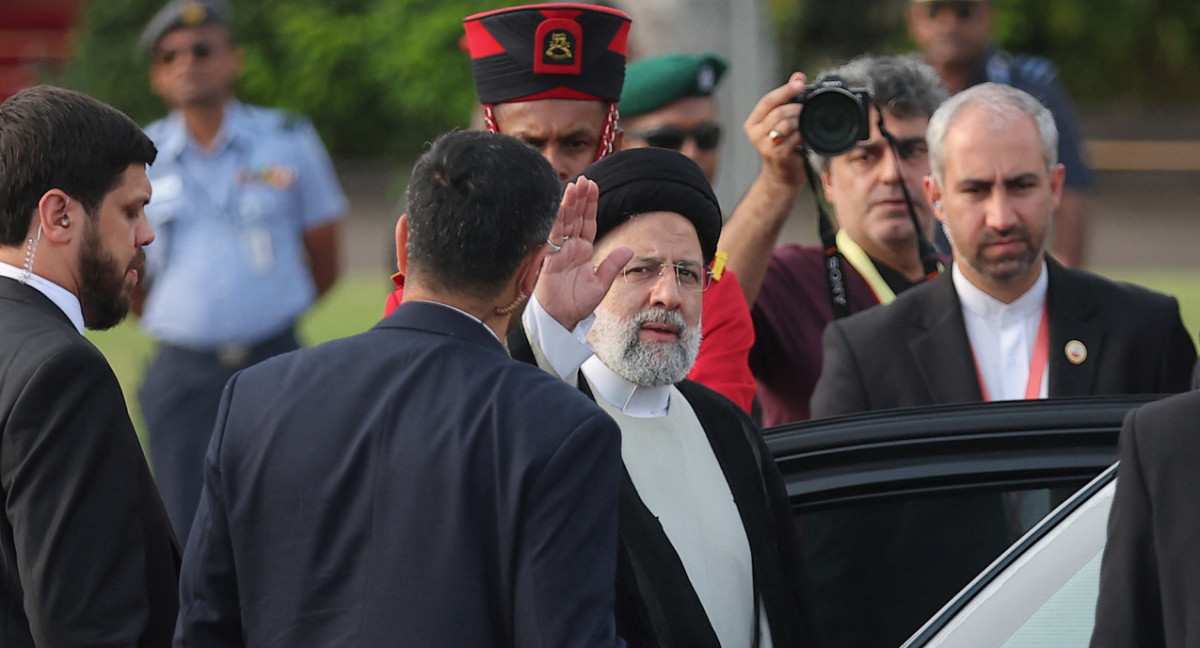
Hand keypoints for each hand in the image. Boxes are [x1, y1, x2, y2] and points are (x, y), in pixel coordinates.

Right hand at [535, 177, 632, 330]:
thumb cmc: (577, 304)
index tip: (593, 187)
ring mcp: (560, 251)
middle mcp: (571, 248)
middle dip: (581, 198)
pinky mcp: (551, 258)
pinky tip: (562, 205)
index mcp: (583, 251)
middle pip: (576, 217)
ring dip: (570, 204)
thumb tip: (629, 249)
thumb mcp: (601, 284)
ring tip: (575, 185)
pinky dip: (558, 220)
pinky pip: (554, 235)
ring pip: (565, 222)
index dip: (590, 205)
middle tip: (586, 179)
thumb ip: (612, 265)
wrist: (560, 320)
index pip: (588, 223)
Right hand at [743, 72, 808, 187]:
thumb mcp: (780, 122)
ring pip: (787, 123)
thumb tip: (798, 75)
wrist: (781, 177)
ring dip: (801, 122)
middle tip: (807, 110)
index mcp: (753, 123)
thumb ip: (787, 100)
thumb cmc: (782, 147)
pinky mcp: (778, 154)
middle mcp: (755, 133)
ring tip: (805, 125)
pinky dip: (803, 135)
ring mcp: (765, 145)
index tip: (800, 82)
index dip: (785, 90)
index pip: (768, 101)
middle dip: (797, 108)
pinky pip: (795, 137)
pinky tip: (806, 138)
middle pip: (779, 111)